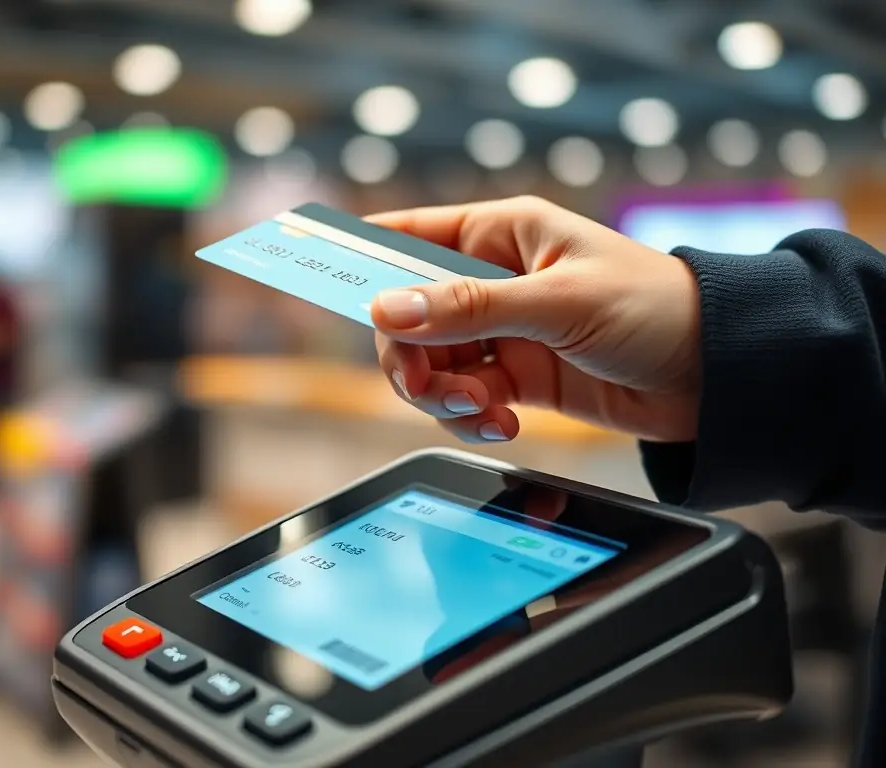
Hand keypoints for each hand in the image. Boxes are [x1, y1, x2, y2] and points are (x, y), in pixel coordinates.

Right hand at [369, 196, 701, 443]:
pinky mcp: (518, 379)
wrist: (717, 374)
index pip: (407, 238)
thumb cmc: (654, 308)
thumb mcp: (558, 303)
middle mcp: (493, 282)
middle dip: (411, 358)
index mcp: (500, 236)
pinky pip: (466, 400)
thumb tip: (386, 309)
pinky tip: (504, 424)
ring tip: (485, 410)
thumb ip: (469, 309)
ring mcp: (503, 333)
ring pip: (432, 365)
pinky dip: (473, 419)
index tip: (311, 275)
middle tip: (434, 387)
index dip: (360, 259)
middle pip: (407, 318)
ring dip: (444, 396)